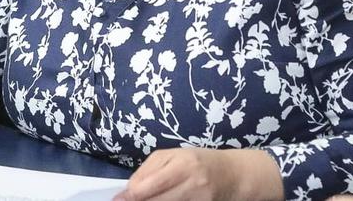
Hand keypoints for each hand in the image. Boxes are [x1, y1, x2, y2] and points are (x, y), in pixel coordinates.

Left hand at [114, 147, 282, 200]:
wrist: (233, 175)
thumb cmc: (199, 161)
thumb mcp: (173, 156)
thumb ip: (149, 170)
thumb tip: (127, 191)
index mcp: (181, 164)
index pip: (145, 188)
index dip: (129, 196)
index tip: (119, 199)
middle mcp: (192, 184)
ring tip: (150, 199)